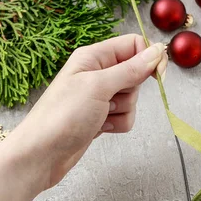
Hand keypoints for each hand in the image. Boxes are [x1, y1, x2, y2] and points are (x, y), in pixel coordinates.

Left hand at [9, 34, 166, 192]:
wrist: (41, 154)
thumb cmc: (62, 116)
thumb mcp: (98, 86)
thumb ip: (131, 69)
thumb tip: (158, 51)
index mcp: (93, 57)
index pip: (133, 45)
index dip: (148, 58)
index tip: (159, 76)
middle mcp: (96, 74)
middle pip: (135, 74)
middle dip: (130, 91)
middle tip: (108, 100)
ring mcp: (98, 97)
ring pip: (132, 99)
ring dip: (122, 111)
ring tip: (99, 116)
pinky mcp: (100, 118)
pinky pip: (124, 117)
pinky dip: (117, 124)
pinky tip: (99, 129)